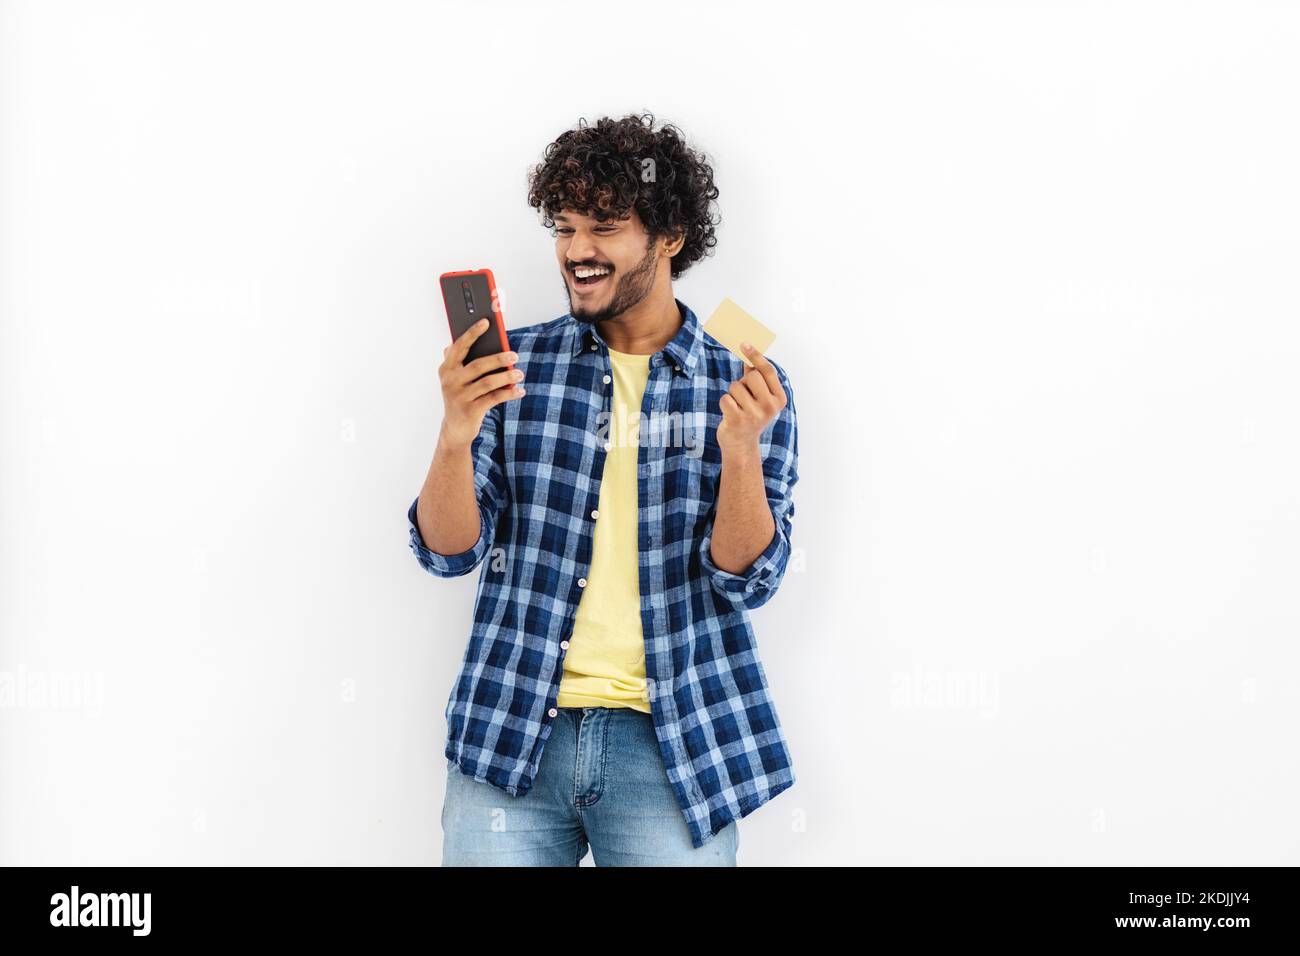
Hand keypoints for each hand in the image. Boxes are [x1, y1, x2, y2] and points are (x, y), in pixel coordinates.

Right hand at [437, 318, 523, 449]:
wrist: (455, 429)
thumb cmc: (461, 396)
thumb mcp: (457, 378)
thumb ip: (463, 359)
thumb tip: (480, 339)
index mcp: (446, 368)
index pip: (459, 346)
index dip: (472, 333)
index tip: (486, 322)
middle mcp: (450, 381)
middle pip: (478, 365)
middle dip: (498, 359)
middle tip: (515, 355)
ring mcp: (459, 397)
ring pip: (488, 383)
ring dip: (506, 377)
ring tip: (520, 374)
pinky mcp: (470, 411)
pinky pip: (493, 399)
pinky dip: (509, 394)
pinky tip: (520, 391)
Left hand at [717, 342, 786, 451]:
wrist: (742, 444)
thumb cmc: (750, 414)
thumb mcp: (759, 396)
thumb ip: (756, 376)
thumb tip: (749, 351)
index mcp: (779, 399)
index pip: (767, 371)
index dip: (755, 356)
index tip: (744, 343)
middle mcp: (770, 407)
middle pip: (751, 376)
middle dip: (743, 382)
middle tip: (744, 397)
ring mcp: (754, 414)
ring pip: (736, 386)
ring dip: (732, 394)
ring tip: (737, 407)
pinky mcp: (738, 420)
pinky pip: (725, 398)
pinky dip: (724, 403)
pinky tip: (730, 413)